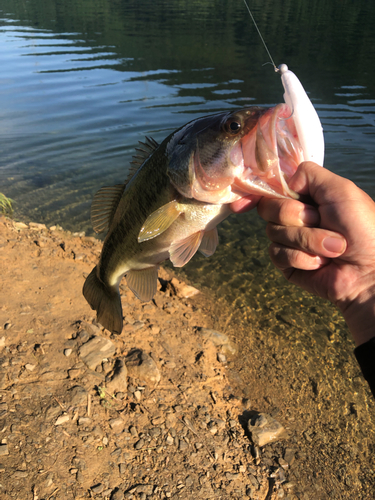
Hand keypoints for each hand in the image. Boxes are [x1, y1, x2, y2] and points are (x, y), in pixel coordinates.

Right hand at [256, 161, 374, 345]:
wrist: (370, 270)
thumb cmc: (363, 228)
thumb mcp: (341, 189)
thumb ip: (309, 174)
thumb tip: (284, 182)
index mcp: (306, 197)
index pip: (272, 190)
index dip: (255, 193)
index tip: (241, 203)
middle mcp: (295, 217)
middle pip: (268, 207)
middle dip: (296, 215)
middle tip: (321, 221)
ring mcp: (289, 241)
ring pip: (274, 232)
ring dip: (308, 239)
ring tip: (333, 247)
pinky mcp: (287, 263)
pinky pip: (278, 254)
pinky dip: (302, 258)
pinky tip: (320, 263)